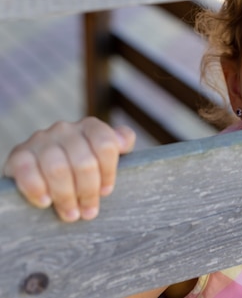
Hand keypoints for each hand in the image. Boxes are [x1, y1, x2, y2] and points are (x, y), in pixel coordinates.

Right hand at [2, 117, 134, 221]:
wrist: (39, 168)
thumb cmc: (80, 164)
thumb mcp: (103, 153)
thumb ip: (120, 142)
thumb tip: (123, 142)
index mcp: (89, 127)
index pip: (106, 145)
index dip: (109, 172)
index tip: (107, 192)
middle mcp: (65, 129)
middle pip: (84, 162)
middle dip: (88, 192)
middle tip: (89, 212)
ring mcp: (41, 140)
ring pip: (58, 169)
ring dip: (66, 197)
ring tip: (71, 214)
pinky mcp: (18, 154)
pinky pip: (27, 171)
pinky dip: (37, 189)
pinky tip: (46, 202)